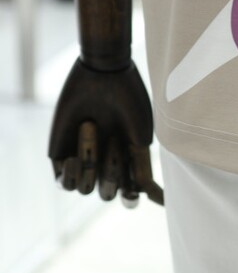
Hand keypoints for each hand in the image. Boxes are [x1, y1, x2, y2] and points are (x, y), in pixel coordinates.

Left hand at [49, 59, 163, 205]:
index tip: (133, 193)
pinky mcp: (60, 154)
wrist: (104, 75)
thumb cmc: (130, 102)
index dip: (132, 197)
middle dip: (111, 175)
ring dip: (91, 162)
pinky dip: (70, 175)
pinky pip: (62, 182)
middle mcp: (105, 163)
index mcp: (127, 162)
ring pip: (85, 188)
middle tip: (116, 142)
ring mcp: (83, 159)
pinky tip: (72, 157)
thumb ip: (141, 166)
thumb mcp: (141, 135)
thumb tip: (143, 193)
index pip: (129, 192)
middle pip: (107, 194)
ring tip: (92, 127)